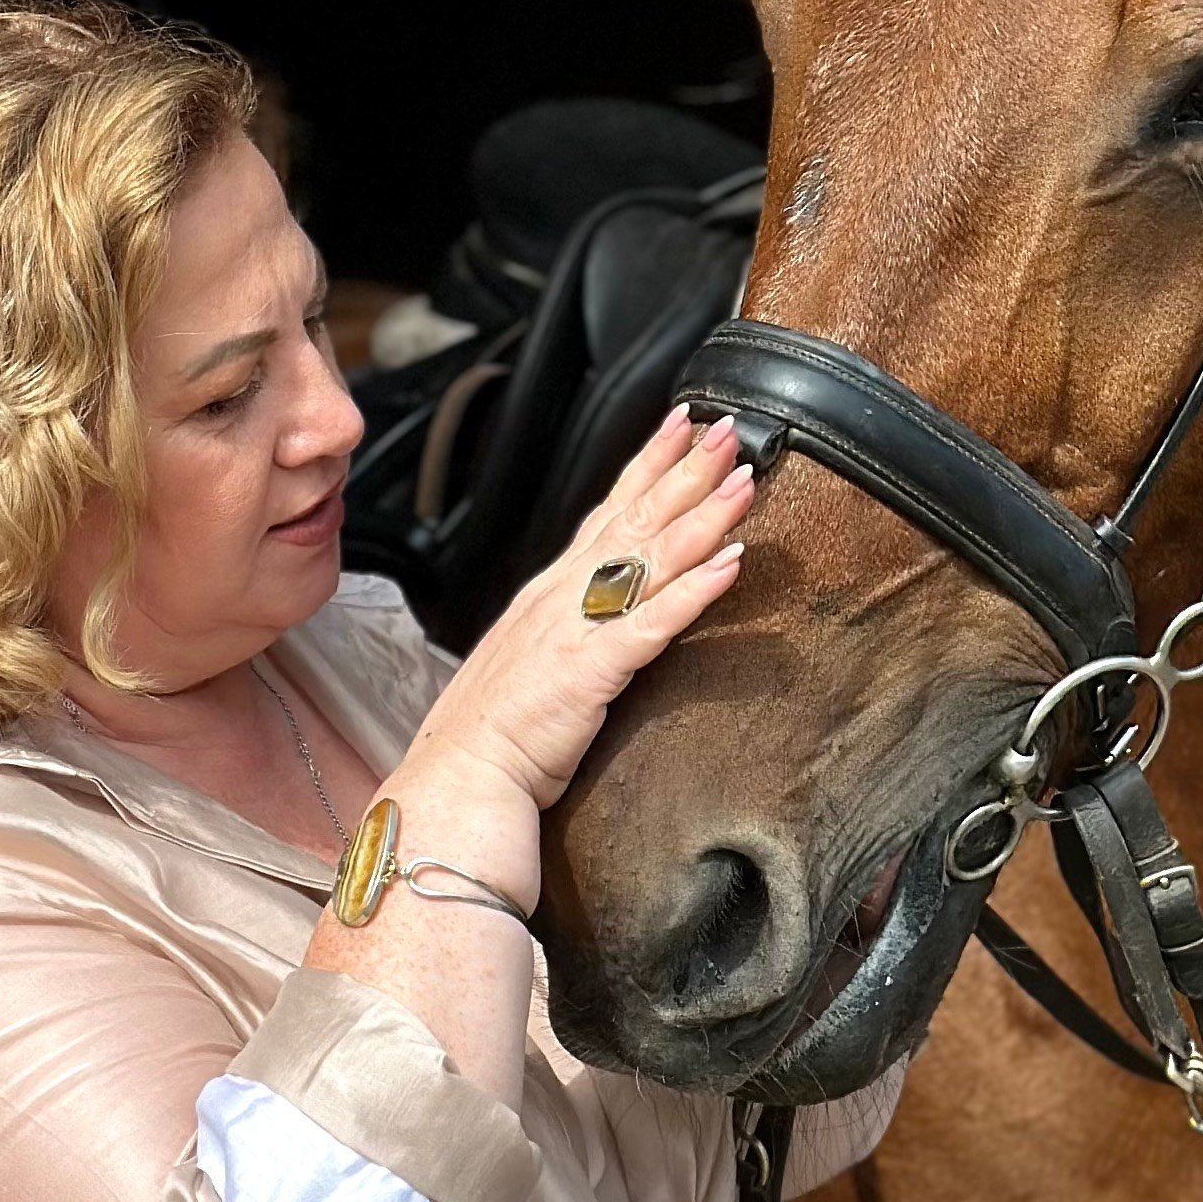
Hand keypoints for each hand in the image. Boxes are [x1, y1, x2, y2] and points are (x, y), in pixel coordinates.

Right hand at [403, 408, 753, 822]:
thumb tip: (598, 611)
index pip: (607, 512)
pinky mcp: (591, 670)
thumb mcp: (531, 660)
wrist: (458, 775)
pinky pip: (652, 623)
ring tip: (744, 481)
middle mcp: (564, 597)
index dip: (647, 465)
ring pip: (650, 557)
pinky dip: (693, 591)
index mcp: (551, 592)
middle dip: (685, 469)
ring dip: (702, 514)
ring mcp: (577, 628)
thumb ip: (566, 627)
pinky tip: (731, 564)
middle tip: (727, 428)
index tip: (681, 426)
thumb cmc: (493, 731)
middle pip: (636, 518)